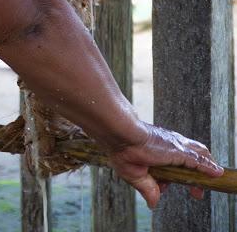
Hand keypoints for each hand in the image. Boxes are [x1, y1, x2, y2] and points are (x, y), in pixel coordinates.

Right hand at [109, 122, 223, 208]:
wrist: (120, 135)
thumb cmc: (122, 149)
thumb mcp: (135, 175)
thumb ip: (147, 188)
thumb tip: (154, 202)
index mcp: (158, 150)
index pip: (174, 160)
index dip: (175, 175)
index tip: (169, 186)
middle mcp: (170, 145)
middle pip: (193, 154)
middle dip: (197, 172)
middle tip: (196, 191)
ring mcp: (175, 147)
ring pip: (199, 154)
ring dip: (205, 168)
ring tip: (209, 181)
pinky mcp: (178, 151)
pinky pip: (198, 160)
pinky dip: (208, 168)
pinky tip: (216, 173)